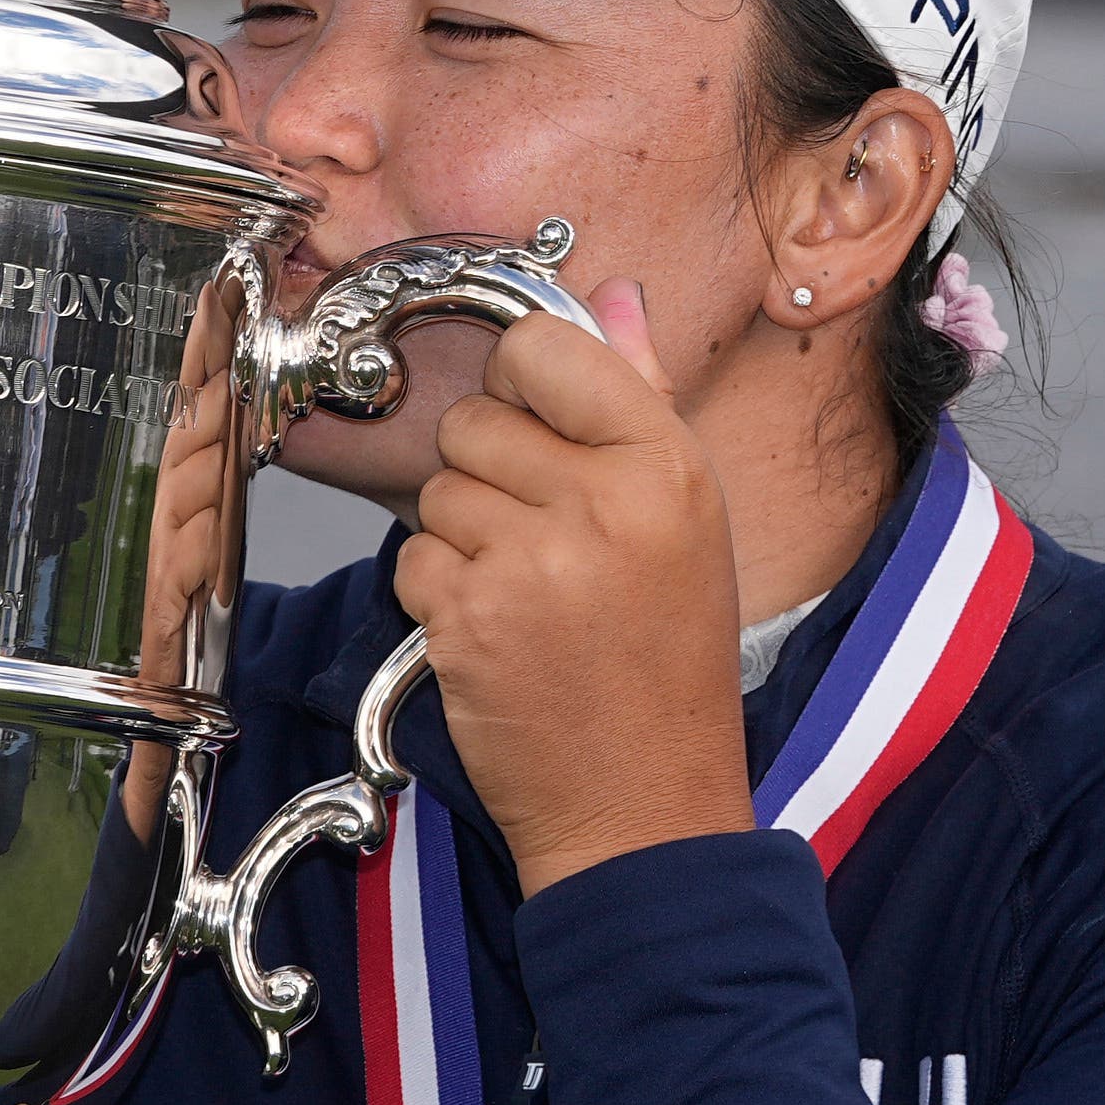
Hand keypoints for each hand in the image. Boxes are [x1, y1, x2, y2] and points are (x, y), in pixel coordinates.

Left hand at [392, 284, 757, 891]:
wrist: (644, 806)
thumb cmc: (668, 671)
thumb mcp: (690, 524)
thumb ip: (641, 401)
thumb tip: (613, 299)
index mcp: (667, 466)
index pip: (550, 348)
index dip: (524, 383)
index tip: (535, 421)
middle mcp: (603, 503)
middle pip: (477, 420)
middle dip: (489, 473)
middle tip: (539, 537)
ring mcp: (531, 561)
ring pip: (438, 490)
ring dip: (462, 538)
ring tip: (526, 593)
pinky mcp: (468, 618)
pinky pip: (413, 558)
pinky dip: (439, 594)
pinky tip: (496, 633)